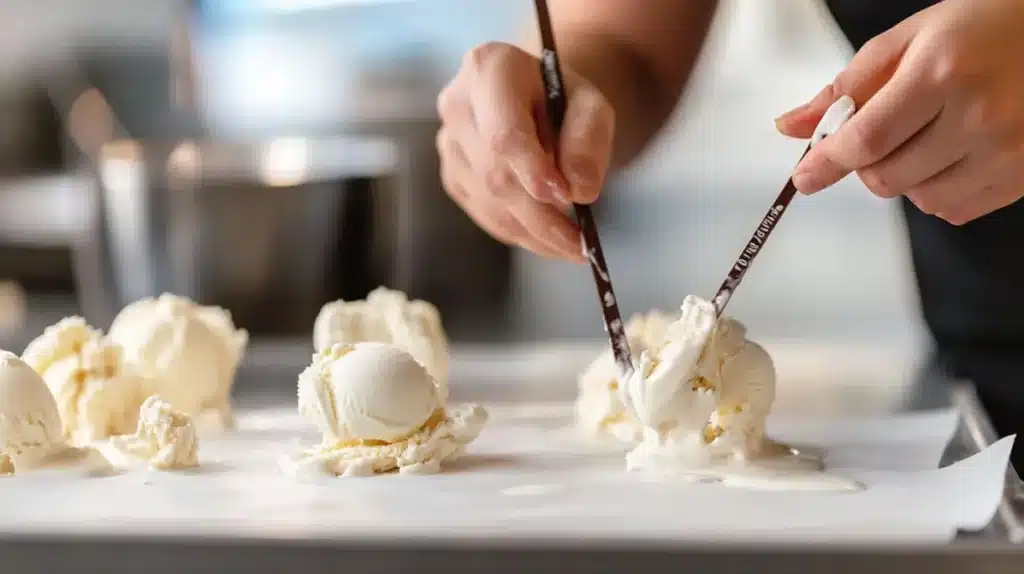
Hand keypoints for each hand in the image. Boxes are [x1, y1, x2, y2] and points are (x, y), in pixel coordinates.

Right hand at [436, 42, 615, 261]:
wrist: (534, 99)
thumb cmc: (563, 99)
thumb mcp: (591, 104)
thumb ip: (589, 140)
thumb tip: (580, 190)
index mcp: (490, 69)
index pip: (504, 132)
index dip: (532, 169)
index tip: (566, 197)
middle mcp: (457, 105)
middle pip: (497, 175)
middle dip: (541, 216)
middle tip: (580, 245)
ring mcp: (448, 144)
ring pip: (491, 203)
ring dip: (534, 233)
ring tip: (573, 246)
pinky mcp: (453, 176)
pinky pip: (486, 216)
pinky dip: (521, 233)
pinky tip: (549, 238)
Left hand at [775, 0, 1023, 224]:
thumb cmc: (986, 26)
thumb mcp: (911, 39)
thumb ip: (847, 88)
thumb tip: (791, 127)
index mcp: (942, 73)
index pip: (867, 139)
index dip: (827, 162)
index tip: (804, 176)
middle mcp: (979, 116)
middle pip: (886, 176)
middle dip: (866, 163)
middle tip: (883, 130)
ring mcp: (1008, 152)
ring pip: (919, 199)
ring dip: (905, 177)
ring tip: (929, 134)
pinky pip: (956, 209)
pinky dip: (940, 190)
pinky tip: (955, 152)